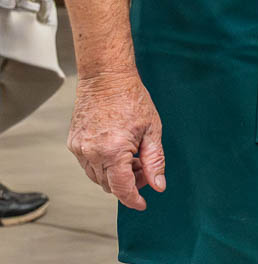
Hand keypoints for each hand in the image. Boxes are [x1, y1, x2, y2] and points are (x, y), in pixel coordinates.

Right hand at [68, 69, 165, 209]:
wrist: (106, 78)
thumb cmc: (133, 100)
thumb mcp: (152, 130)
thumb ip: (154, 161)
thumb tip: (158, 186)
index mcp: (113, 151)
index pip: (121, 188)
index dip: (133, 200)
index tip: (142, 204)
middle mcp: (91, 153)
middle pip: (109, 185)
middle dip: (128, 183)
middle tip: (144, 167)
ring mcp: (79, 149)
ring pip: (97, 177)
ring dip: (115, 175)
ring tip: (133, 155)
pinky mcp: (73, 143)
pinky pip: (88, 165)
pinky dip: (103, 165)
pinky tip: (118, 150)